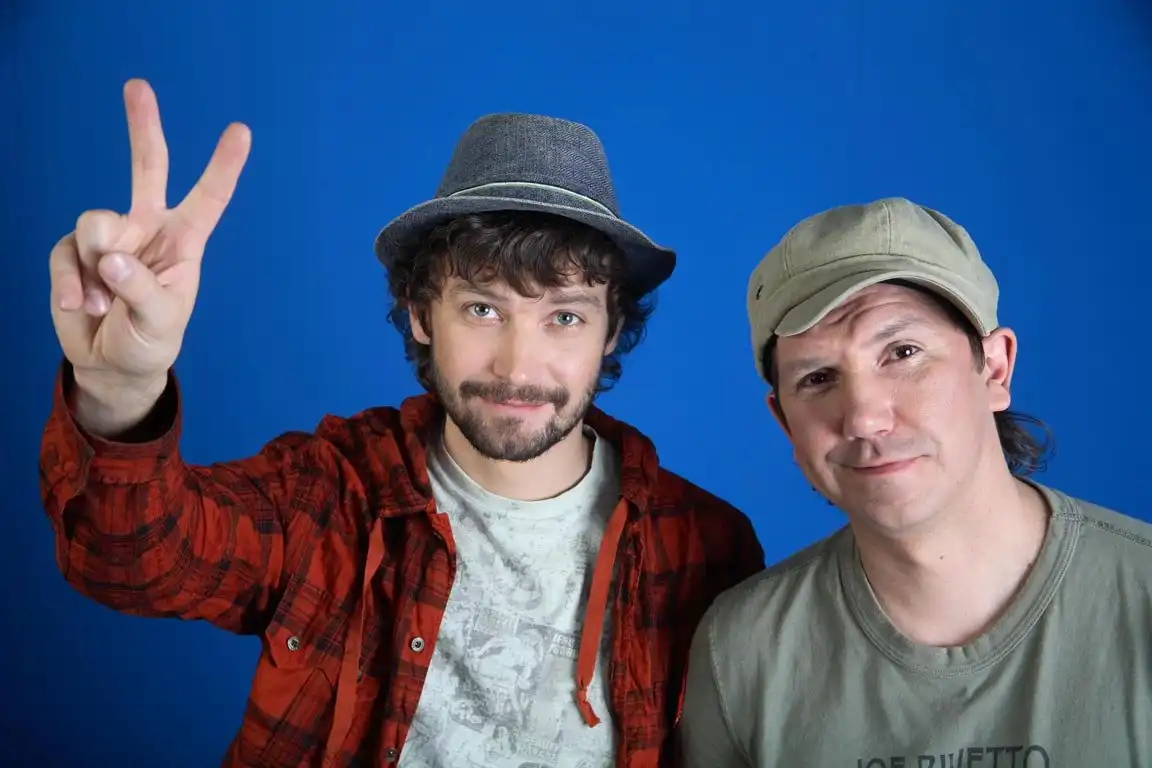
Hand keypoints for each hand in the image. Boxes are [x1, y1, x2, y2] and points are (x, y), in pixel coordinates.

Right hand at [49, 78, 251, 390]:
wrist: (110, 364)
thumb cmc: (150, 340)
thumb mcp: (159, 321)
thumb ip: (138, 287)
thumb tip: (109, 255)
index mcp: (183, 242)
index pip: (208, 198)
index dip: (223, 165)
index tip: (241, 130)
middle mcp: (147, 230)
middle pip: (146, 169)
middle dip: (142, 127)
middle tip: (138, 85)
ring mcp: (109, 237)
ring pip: (96, 224)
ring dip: (96, 268)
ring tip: (104, 303)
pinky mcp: (74, 251)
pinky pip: (66, 253)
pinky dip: (71, 283)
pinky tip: (80, 306)